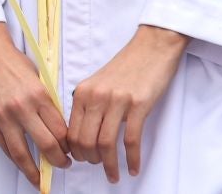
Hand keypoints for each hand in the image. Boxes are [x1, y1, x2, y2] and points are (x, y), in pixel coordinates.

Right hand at [0, 21, 68, 182]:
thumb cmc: (13, 62)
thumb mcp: (39, 79)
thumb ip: (47, 103)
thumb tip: (57, 128)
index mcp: (39, 96)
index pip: (61, 131)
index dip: (69, 145)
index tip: (71, 149)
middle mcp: (22, 108)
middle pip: (47, 145)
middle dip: (59, 161)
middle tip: (64, 164)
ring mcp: (3, 116)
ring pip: (23, 154)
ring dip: (35, 171)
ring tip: (42, 178)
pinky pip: (4, 147)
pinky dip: (15, 160)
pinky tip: (23, 164)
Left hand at [67, 25, 186, 181]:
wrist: (151, 48)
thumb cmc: (126, 67)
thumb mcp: (97, 83)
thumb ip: (87, 104)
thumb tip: (80, 132)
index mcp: (82, 93)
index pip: (70, 131)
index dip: (75, 151)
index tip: (81, 160)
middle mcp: (96, 97)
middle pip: (85, 141)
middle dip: (90, 161)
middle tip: (98, 167)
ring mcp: (117, 101)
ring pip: (105, 143)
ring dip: (109, 165)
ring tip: (114, 174)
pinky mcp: (138, 105)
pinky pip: (131, 140)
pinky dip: (131, 159)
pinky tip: (133, 168)